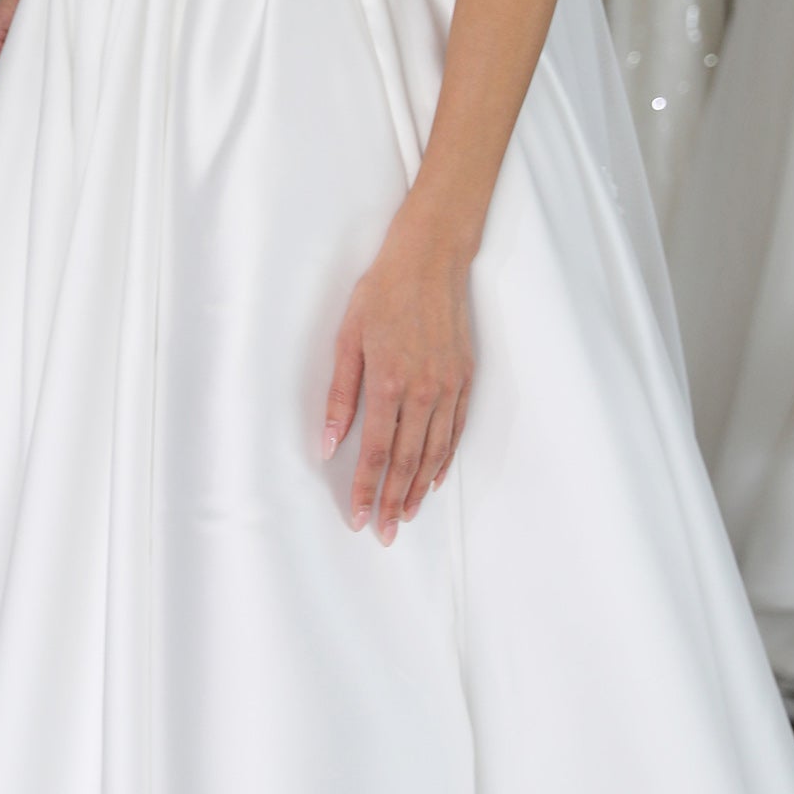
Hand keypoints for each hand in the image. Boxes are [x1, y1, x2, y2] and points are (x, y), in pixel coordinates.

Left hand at [321, 206, 475, 542]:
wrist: (430, 259)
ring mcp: (449, 387)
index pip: (377, 453)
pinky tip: (432, 479)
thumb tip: (329, 443)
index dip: (366, 490)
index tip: (358, 518)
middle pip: (407, 462)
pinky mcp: (465, 379)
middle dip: (393, 502)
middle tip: (385, 533)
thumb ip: (340, 396)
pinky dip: (444, 460)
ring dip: (418, 490)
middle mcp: (424, 391)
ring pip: (434, 453)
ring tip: (406, 516)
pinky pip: (455, 431)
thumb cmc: (383, 293)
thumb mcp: (347, 339)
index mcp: (389, 383)